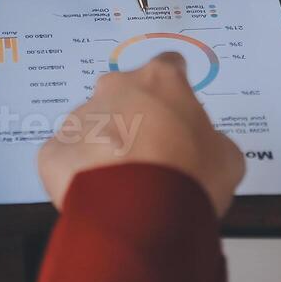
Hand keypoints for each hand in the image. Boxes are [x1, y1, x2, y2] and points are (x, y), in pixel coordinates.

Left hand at [38, 54, 245, 215]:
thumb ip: (210, 139)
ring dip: (107, 146)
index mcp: (159, 81)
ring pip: (93, 127)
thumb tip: (203, 147)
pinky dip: (81, 172)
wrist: (142, 215)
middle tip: (152, 153)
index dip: (174, 87)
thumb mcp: (226, 157)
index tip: (176, 103)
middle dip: (136, 118)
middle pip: (124, 95)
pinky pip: (68, 157)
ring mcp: (80, 117)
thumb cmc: (189, 177)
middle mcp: (114, 89)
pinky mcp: (55, 149)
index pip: (169, 66)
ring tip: (125, 181)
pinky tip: (100, 192)